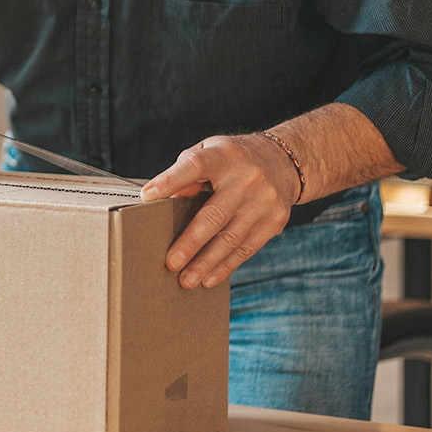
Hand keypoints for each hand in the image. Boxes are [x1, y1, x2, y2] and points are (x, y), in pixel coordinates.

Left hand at [140, 134, 302, 288]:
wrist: (285, 161)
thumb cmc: (234, 158)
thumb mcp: (211, 151)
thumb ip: (187, 171)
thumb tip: (163, 199)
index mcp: (224, 156)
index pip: (195, 166)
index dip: (170, 181)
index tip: (146, 197)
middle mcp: (247, 177)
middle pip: (214, 214)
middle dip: (190, 242)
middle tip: (170, 263)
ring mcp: (264, 201)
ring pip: (231, 238)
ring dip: (206, 263)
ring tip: (186, 280)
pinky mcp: (275, 220)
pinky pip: (247, 248)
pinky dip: (226, 266)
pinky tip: (209, 278)